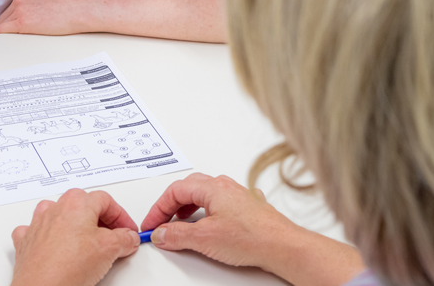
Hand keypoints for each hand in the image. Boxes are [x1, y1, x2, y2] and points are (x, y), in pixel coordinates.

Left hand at [0, 0, 83, 34]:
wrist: (77, 11)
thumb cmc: (67, 11)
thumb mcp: (44, 5)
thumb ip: (30, 10)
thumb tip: (24, 23)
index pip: (6, 11)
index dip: (8, 23)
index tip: (11, 30)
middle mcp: (19, 1)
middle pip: (1, 19)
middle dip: (6, 29)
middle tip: (15, 38)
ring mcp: (19, 11)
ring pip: (0, 26)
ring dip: (6, 34)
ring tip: (17, 41)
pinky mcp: (22, 23)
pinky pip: (2, 31)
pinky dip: (1, 38)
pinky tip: (8, 43)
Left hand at [10, 188, 139, 285]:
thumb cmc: (69, 266)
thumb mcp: (110, 249)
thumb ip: (124, 239)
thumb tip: (128, 238)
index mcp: (77, 203)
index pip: (106, 201)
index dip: (121, 216)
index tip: (127, 230)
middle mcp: (55, 209)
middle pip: (83, 204)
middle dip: (99, 219)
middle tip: (111, 236)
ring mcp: (38, 224)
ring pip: (58, 213)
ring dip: (72, 222)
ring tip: (83, 240)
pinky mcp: (26, 242)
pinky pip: (35, 230)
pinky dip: (46, 235)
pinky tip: (55, 246)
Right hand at [140, 173, 364, 285]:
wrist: (281, 245)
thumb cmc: (252, 236)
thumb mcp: (204, 238)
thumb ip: (177, 235)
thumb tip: (161, 233)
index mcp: (213, 187)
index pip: (176, 190)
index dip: (159, 208)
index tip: (152, 225)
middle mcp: (226, 186)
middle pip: (189, 189)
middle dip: (171, 206)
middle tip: (161, 223)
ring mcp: (238, 196)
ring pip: (205, 195)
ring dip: (188, 209)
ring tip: (180, 226)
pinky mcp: (246, 208)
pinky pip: (219, 204)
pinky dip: (205, 213)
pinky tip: (207, 226)